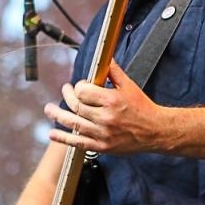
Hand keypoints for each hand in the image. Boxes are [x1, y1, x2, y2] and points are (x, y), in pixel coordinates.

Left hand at [45, 62, 166, 154]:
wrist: (155, 131)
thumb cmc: (142, 107)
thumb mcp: (129, 86)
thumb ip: (114, 72)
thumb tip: (104, 58)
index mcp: (112, 100)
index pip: (83, 91)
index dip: (78, 86)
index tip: (81, 86)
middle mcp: (106, 117)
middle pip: (76, 106)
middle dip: (67, 96)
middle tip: (65, 91)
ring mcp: (102, 134)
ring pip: (73, 123)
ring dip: (58, 115)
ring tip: (49, 109)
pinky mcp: (102, 147)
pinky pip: (78, 143)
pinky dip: (63, 138)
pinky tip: (53, 134)